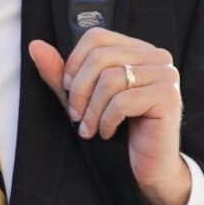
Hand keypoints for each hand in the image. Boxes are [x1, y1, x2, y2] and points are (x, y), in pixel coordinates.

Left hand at [29, 28, 190, 204]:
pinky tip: (107, 132)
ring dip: (92, 109)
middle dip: (79, 90)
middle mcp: (156, 57)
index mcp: (138, 49)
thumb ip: (60, 73)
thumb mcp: (83, 99)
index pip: (97, 36)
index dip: (74, 62)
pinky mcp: (168, 96)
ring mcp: (165, 75)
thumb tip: (35, 46)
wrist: (150, 167)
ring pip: (111, 79)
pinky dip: (107, 119)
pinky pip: (123, 100)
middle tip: (74, 115)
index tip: (67, 89)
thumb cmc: (119, 129)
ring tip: (89, 128)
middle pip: (101, 57)